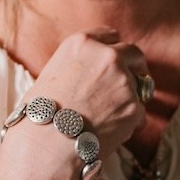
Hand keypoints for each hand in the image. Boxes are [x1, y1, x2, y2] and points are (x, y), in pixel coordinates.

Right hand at [29, 26, 148, 160]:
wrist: (46, 144)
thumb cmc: (40, 114)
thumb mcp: (51, 75)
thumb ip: (78, 66)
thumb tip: (90, 75)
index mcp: (82, 44)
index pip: (110, 35)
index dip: (112, 49)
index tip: (114, 59)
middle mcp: (107, 56)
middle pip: (134, 53)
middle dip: (134, 67)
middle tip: (131, 82)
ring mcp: (123, 80)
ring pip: (139, 85)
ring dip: (131, 98)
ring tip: (108, 117)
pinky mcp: (134, 106)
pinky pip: (140, 113)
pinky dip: (130, 122)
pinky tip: (110, 132)